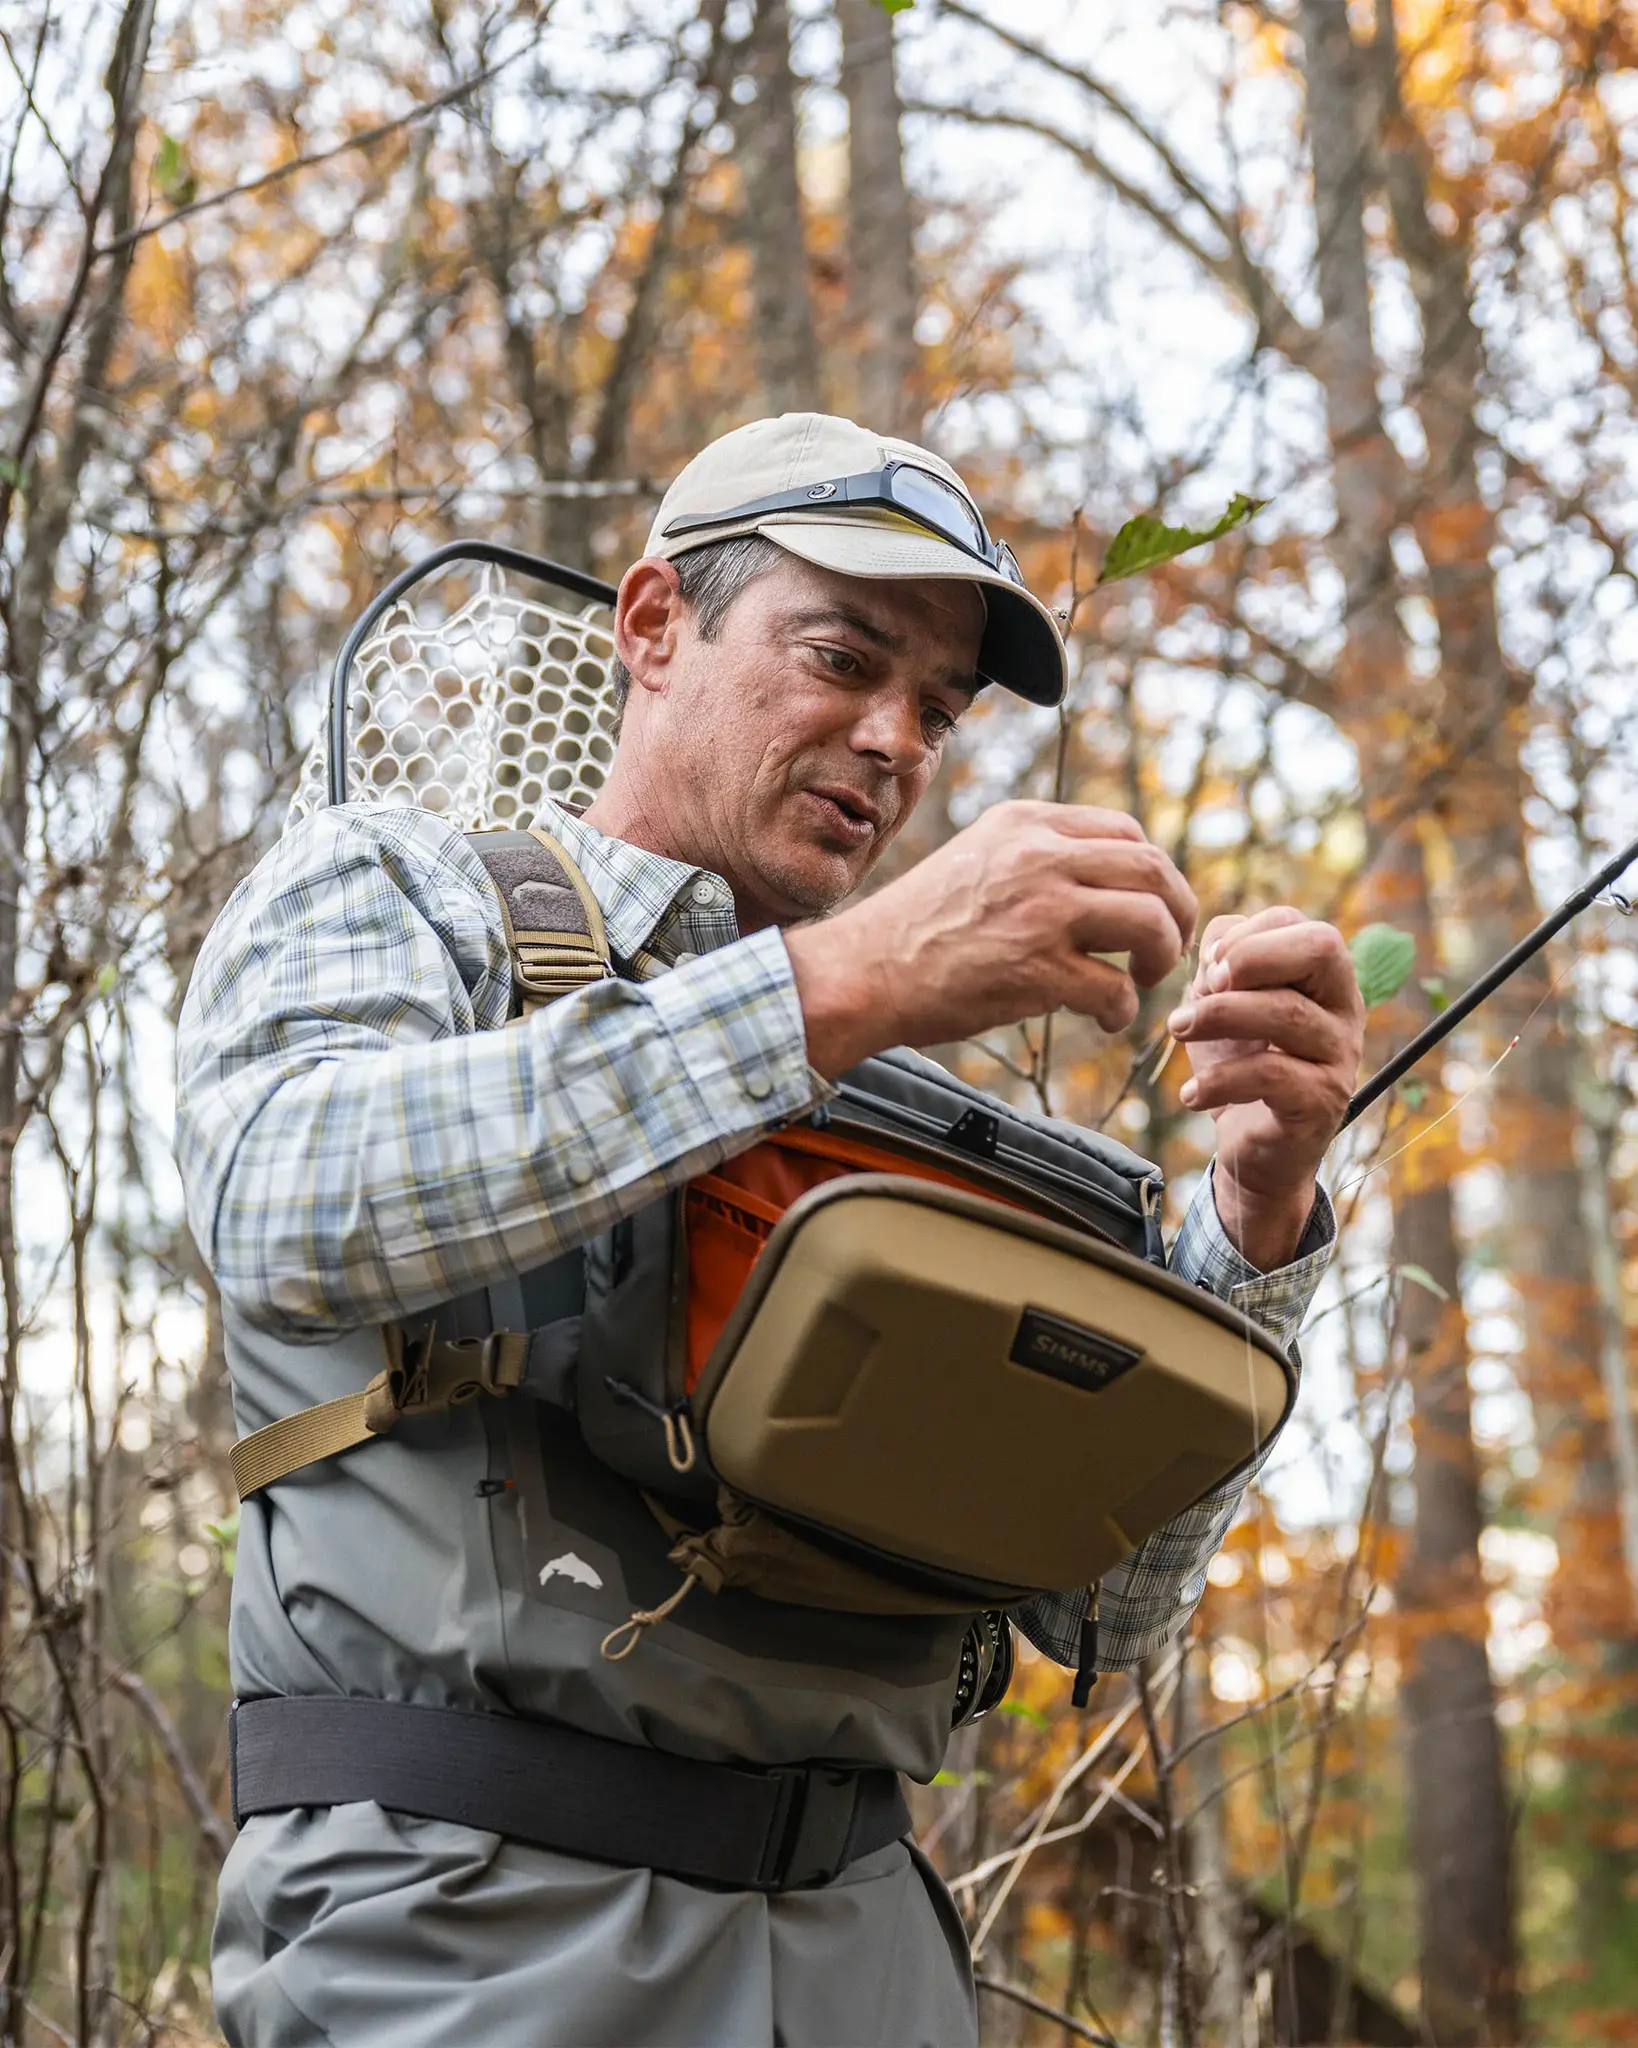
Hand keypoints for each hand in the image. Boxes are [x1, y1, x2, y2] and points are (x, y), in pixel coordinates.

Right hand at [785, 799, 1197, 1075]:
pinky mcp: (1039, 970)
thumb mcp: (977, 859)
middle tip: (1168, 947)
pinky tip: (1102, 1018)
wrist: (863, 972)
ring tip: (1140, 980)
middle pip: (1154, 869)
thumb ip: (1037, 856)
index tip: (1150, 905)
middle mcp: (1040, 856)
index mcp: (1026, 823)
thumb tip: (1104, 877)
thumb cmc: (917, 927)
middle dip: (1177, 912)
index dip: (1153, 872)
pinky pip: (1116, 988)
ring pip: (1151, 922)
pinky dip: (1121, 1010)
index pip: (1126, 831)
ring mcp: (1042, 911)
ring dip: (1161, 957)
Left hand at [1167, 908, 1363, 1267]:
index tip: (1209, 968)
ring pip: (1287, 1012)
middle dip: (1252, 958)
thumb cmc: (1240, 1062)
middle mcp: (1345, 1010)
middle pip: (1321, 949)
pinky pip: (1271, 1075)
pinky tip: (1191, 1094)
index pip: (1304, 926)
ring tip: (1177, 1029)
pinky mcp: (1321, 1103)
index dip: (1250, 936)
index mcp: (1326, 979)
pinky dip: (1219, 1080)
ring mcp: (1340, 1057)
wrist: (1252, 1147)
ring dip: (1218, 1014)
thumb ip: (1223, 964)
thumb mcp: (1224, 1004)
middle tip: (1205, 986)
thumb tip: (1217, 956)